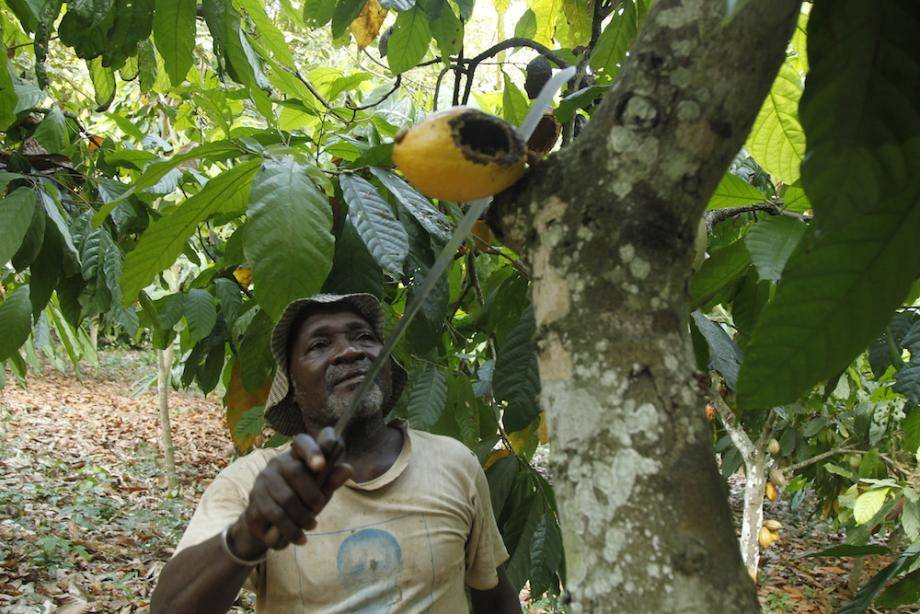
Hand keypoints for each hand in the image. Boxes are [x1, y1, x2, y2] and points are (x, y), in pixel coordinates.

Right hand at [228, 431, 351, 559]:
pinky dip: (291, 531)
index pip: (301, 442)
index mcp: (294, 456)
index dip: (312, 450)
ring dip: (303, 516)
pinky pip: (275, 518)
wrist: (266, 524)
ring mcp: (261, 483)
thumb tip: (348, 469)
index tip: (322, 465)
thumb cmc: (299, 500)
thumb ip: (332, 480)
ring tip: (311, 525)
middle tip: (318, 507)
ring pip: (286, 498)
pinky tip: (300, 538)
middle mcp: (275, 465)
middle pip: (295, 471)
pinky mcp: (253, 504)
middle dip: (312, 494)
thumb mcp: (319, 490)